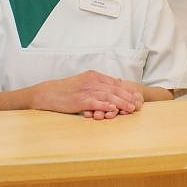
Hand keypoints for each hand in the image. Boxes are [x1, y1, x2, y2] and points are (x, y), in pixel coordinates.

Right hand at [30, 70, 144, 118]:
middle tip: (139, 104)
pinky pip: (96, 103)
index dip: (127, 90)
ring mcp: (86, 91)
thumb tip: (116, 83)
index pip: (115, 83)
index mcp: (93, 76)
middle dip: (128, 97)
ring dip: (121, 103)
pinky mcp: (80, 100)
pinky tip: (114, 110)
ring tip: (131, 109)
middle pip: (114, 89)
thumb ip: (99, 82)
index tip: (137, 96)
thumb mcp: (84, 81)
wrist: (47, 93)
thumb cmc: (65, 90)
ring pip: (108, 96)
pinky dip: (106, 106)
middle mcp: (91, 81)